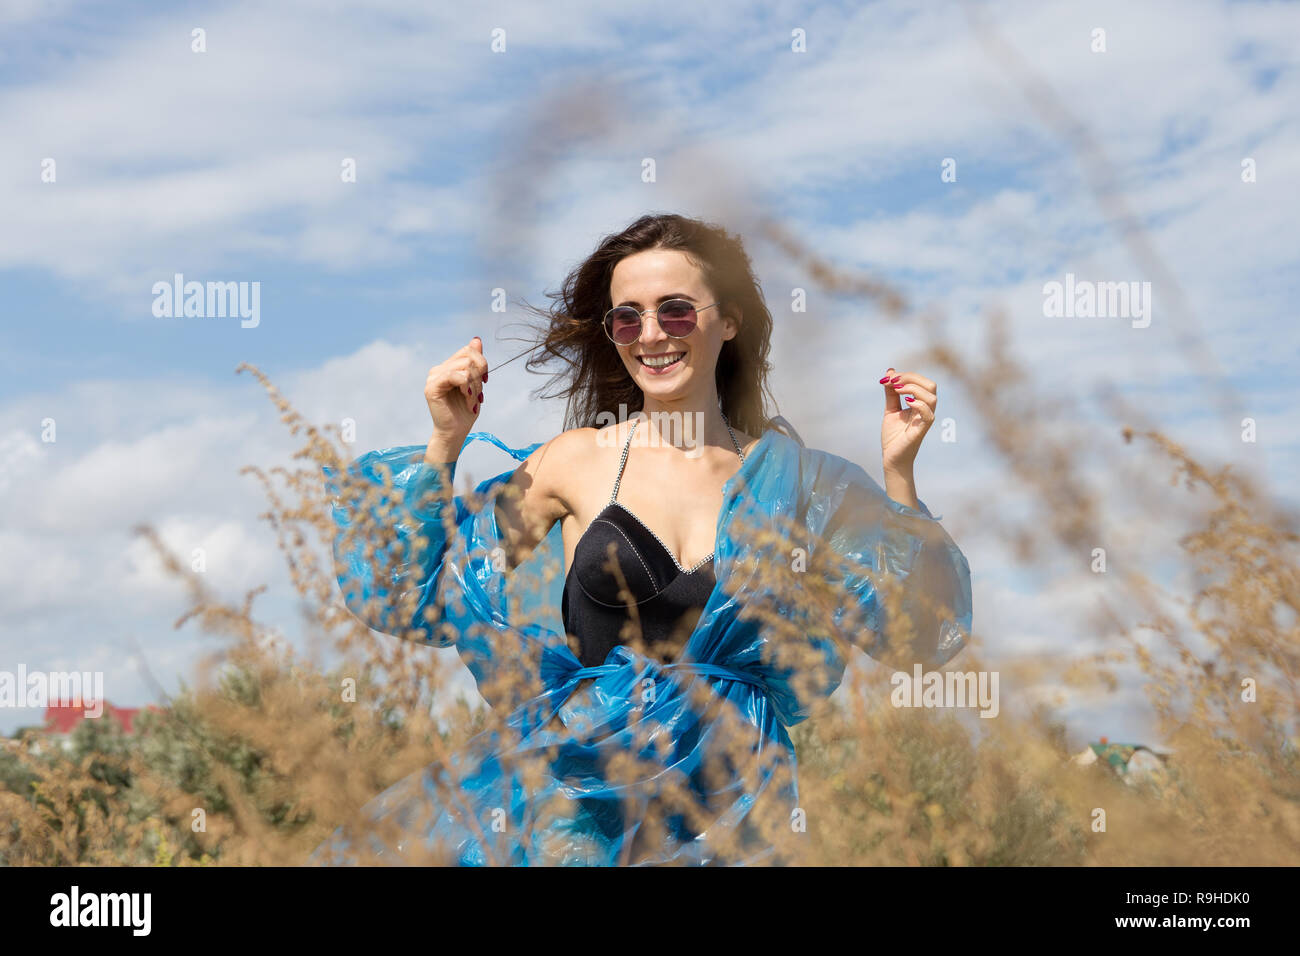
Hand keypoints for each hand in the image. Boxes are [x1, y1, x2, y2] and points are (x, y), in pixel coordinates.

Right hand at [424, 337, 487, 451]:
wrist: (456, 432)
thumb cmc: (465, 410)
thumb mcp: (475, 383)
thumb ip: (475, 362)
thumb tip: (476, 339)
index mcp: (448, 367)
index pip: (468, 350)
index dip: (482, 363)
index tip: (485, 380)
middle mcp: (438, 369)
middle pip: (468, 357)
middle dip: (479, 377)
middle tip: (478, 394)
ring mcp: (433, 377)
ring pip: (464, 367)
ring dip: (474, 386)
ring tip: (472, 400)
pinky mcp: (432, 387)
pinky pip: (455, 376)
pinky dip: (467, 388)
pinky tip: (467, 399)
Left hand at [879, 367, 936, 475]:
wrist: (891, 457)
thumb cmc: (893, 436)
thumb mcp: (890, 409)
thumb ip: (890, 392)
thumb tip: (890, 371)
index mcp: (920, 404)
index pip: (921, 382)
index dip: (906, 375)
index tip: (888, 377)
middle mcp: (926, 410)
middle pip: (930, 385)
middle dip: (911, 378)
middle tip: (893, 381)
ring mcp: (925, 420)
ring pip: (931, 397)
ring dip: (913, 388)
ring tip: (897, 390)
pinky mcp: (922, 430)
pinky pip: (928, 414)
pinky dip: (919, 404)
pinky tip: (906, 402)